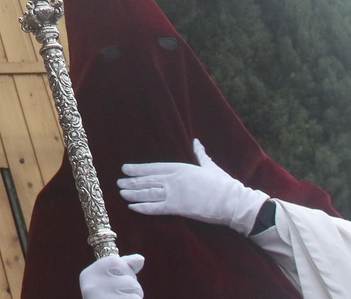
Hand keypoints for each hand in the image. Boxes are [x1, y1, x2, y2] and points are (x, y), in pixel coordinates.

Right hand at [79, 254, 144, 298]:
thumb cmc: (106, 298)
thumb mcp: (108, 282)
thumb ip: (123, 269)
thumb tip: (140, 259)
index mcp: (88, 275)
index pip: (115, 261)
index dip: (125, 271)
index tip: (119, 280)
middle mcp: (91, 287)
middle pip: (130, 280)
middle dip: (133, 288)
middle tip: (120, 296)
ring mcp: (102, 298)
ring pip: (135, 293)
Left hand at [118, 138, 267, 233]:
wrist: (232, 201)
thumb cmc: (223, 184)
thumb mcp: (209, 166)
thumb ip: (200, 154)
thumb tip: (197, 142)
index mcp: (180, 168)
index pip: (153, 167)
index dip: (138, 169)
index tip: (125, 169)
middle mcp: (174, 179)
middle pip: (148, 180)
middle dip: (132, 182)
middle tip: (118, 182)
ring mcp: (175, 193)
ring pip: (148, 193)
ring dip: (133, 193)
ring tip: (121, 193)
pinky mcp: (178, 208)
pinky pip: (156, 208)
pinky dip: (143, 208)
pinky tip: (132, 207)